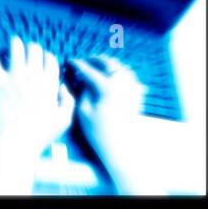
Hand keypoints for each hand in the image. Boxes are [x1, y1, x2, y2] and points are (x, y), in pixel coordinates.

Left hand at [0, 36, 73, 194]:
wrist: (17, 144)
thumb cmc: (40, 135)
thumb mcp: (64, 121)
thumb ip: (69, 101)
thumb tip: (63, 88)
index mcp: (50, 84)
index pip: (50, 60)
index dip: (48, 58)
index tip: (44, 61)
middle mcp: (33, 76)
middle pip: (34, 50)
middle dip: (33, 49)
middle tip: (29, 51)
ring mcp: (14, 78)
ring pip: (16, 48)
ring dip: (16, 44)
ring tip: (14, 44)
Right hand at [69, 56, 164, 194]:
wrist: (121, 147)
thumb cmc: (98, 132)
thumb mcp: (83, 110)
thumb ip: (83, 89)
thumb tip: (83, 77)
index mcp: (108, 87)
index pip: (89, 70)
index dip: (78, 65)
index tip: (70, 62)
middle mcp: (123, 83)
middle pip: (107, 63)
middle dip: (93, 61)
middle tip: (84, 63)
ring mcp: (132, 87)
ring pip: (119, 67)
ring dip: (107, 65)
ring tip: (96, 68)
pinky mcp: (137, 94)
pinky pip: (128, 76)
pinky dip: (118, 73)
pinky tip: (109, 77)